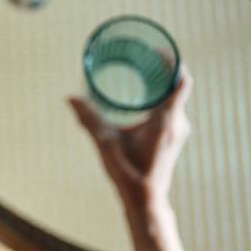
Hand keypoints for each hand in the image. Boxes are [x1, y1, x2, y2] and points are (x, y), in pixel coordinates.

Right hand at [68, 66, 193, 250]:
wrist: (145, 200)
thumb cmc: (128, 173)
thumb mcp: (105, 143)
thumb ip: (88, 119)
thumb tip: (70, 97)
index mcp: (166, 120)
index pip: (180, 81)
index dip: (172, 61)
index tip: (157, 50)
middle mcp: (177, 123)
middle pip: (177, 86)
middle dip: (162, 69)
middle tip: (143, 56)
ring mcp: (178, 131)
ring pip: (174, 98)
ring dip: (161, 84)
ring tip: (142, 72)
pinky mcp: (173, 138)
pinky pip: (172, 109)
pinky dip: (160, 98)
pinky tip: (144, 97)